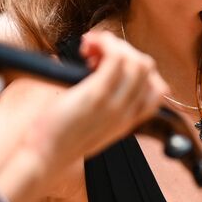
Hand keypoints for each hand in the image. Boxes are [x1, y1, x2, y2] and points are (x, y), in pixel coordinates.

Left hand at [21, 30, 166, 165]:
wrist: (45, 158)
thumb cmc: (59, 140)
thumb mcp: (91, 127)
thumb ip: (102, 107)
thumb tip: (94, 72)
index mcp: (127, 121)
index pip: (156, 88)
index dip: (137, 68)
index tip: (110, 65)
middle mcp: (127, 112)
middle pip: (146, 68)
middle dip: (124, 50)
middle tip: (95, 54)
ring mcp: (115, 103)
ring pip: (136, 60)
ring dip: (114, 44)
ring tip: (90, 50)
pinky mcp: (97, 94)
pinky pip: (115, 57)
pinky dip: (104, 43)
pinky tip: (88, 46)